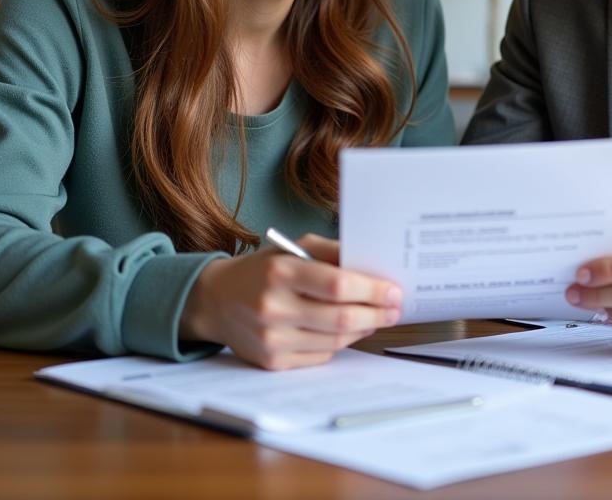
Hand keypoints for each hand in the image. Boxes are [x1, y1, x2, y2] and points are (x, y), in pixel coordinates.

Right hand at [180, 234, 401, 369]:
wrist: (216, 300)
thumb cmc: (263, 270)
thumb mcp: (293, 248)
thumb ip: (332, 252)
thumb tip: (372, 265)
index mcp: (280, 273)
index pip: (337, 285)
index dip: (371, 290)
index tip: (394, 290)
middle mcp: (274, 308)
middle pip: (341, 318)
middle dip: (376, 314)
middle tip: (395, 308)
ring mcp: (271, 339)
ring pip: (335, 341)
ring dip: (363, 329)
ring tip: (377, 317)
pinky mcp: (272, 362)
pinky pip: (320, 356)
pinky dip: (341, 344)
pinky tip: (352, 331)